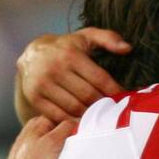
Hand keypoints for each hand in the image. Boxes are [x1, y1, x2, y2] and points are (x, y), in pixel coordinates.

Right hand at [16, 28, 130, 122]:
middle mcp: (55, 68)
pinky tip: (82, 121)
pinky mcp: (35, 97)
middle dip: (103, 104)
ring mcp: (43, 83)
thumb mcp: (85, 37)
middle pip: (88, 96)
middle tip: (113, 110)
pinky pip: (59, 116)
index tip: (123, 98)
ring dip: (90, 115)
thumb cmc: (65, 48)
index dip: (114, 91)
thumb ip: (107, 38)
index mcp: (70, 53)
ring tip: (100, 116)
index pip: (99, 78)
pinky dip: (72, 121)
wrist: (31, 55)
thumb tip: (127, 48)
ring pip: (75, 108)